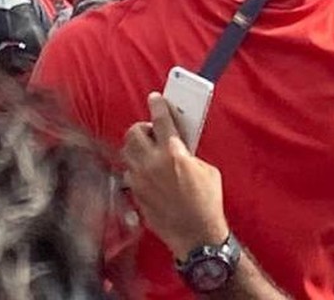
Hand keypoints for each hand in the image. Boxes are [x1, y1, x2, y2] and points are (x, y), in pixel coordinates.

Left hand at [123, 93, 229, 259]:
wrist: (197, 235)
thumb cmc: (207, 201)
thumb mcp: (205, 168)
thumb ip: (188, 152)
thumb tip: (178, 145)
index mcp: (173, 153)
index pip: (160, 119)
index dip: (157, 104)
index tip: (155, 98)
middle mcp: (152, 164)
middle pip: (134, 133)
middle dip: (142, 127)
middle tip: (153, 132)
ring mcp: (141, 181)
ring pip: (127, 153)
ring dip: (136, 147)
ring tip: (149, 151)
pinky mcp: (136, 196)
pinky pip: (128, 174)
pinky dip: (136, 169)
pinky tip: (148, 173)